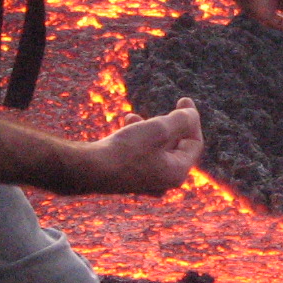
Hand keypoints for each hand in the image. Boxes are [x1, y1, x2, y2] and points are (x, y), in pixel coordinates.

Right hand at [78, 96, 203, 194]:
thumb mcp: (159, 129)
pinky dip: (138, 138)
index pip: (194, 143)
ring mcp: (145, 182)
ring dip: (152, 128)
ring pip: (157, 149)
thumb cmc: (126, 150)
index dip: (192, 120)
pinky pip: (141, 154)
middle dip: (171, 124)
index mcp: (176, 173)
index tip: (183, 101)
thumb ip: (181, 120)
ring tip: (136, 115)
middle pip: (176, 146)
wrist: (89, 170)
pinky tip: (126, 123)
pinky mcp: (128, 177)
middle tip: (169, 106)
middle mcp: (163, 181)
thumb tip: (192, 115)